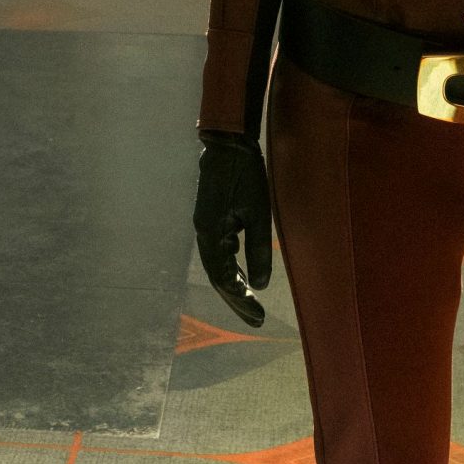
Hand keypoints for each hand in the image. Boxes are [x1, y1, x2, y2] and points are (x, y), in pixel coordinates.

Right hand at [193, 131, 272, 325]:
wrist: (228, 144)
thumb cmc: (246, 176)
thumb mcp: (258, 214)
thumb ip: (258, 250)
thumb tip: (260, 285)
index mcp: (211, 234)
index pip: (224, 279)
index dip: (240, 300)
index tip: (258, 317)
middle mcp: (203, 234)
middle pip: (218, 277)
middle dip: (236, 299)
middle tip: (255, 319)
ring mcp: (205, 226)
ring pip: (217, 266)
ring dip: (233, 285)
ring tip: (250, 304)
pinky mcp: (210, 219)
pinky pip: (219, 252)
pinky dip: (231, 268)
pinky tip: (243, 276)